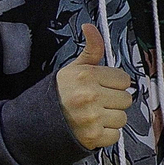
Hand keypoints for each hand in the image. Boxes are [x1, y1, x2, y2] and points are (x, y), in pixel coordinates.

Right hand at [56, 23, 132, 149]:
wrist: (37, 121)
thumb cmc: (58, 94)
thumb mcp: (73, 68)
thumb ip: (91, 49)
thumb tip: (91, 28)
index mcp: (87, 76)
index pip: (123, 79)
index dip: (114, 83)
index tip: (104, 87)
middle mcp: (90, 96)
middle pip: (126, 99)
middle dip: (114, 101)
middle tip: (98, 102)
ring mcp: (92, 117)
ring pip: (122, 117)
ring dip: (111, 118)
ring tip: (95, 114)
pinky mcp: (93, 136)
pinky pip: (115, 135)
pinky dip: (106, 134)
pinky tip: (94, 126)